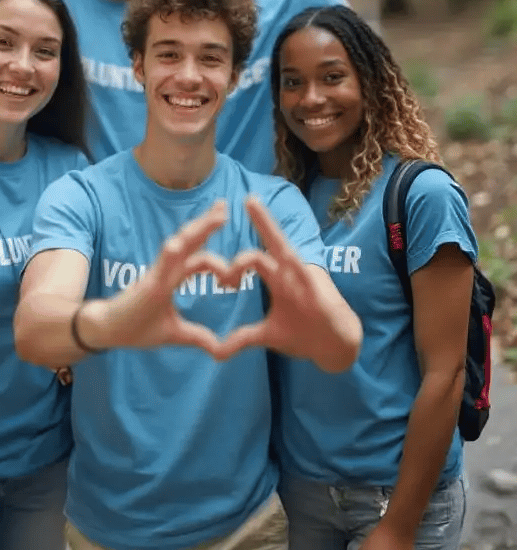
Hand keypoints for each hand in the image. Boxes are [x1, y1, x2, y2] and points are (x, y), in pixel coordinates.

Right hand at [87, 200, 242, 356]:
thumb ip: (197, 337)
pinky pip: (160, 267)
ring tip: (217, 216)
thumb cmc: (136, 327)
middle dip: (207, 223)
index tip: (231, 255)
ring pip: (181, 247)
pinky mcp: (147, 286)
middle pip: (190, 241)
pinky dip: (169, 255)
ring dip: (199, 231)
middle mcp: (167, 270)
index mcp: (173, 277)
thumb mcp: (174, 334)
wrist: (106, 332)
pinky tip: (178, 244)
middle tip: (224, 204)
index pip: (197, 254)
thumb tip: (220, 350)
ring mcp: (158, 275)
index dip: (213, 246)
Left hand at [216, 196, 353, 361]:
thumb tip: (216, 352)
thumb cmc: (304, 334)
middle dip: (262, 220)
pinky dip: (294, 263)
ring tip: (253, 205)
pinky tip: (282, 247)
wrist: (335, 347)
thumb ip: (241, 338)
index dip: (234, 254)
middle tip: (248, 198)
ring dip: (269, 227)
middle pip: (272, 241)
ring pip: (286, 248)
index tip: (214, 271)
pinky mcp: (319, 292)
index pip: (254, 257)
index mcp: (277, 278)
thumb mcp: (266, 336)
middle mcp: (290, 273)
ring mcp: (305, 279)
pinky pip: (305, 273)